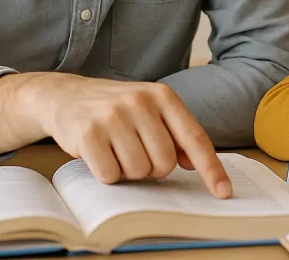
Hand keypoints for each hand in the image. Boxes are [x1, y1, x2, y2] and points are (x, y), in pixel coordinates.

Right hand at [29, 74, 230, 197]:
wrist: (65, 96)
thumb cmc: (114, 108)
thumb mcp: (149, 110)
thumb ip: (174, 133)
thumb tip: (194, 163)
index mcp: (162, 96)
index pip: (194, 138)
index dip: (211, 168)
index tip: (224, 192)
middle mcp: (140, 101)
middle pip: (165, 163)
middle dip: (152, 168)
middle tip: (134, 151)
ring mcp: (113, 116)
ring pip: (139, 172)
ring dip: (128, 171)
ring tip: (115, 149)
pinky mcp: (89, 133)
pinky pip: (111, 176)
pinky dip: (106, 174)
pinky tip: (98, 154)